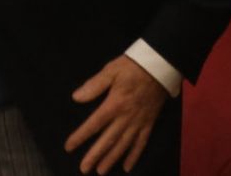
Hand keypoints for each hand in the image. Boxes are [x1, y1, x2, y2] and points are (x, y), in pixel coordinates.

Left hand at [64, 55, 167, 173]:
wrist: (161, 65)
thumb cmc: (133, 66)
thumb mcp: (111, 70)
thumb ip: (94, 85)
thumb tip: (76, 97)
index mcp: (114, 104)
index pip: (94, 124)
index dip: (81, 137)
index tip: (69, 147)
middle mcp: (126, 117)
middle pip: (108, 140)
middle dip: (95, 155)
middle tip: (84, 169)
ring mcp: (139, 122)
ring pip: (123, 145)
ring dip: (112, 159)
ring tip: (101, 171)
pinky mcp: (149, 123)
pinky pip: (141, 143)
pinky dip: (134, 156)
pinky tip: (127, 167)